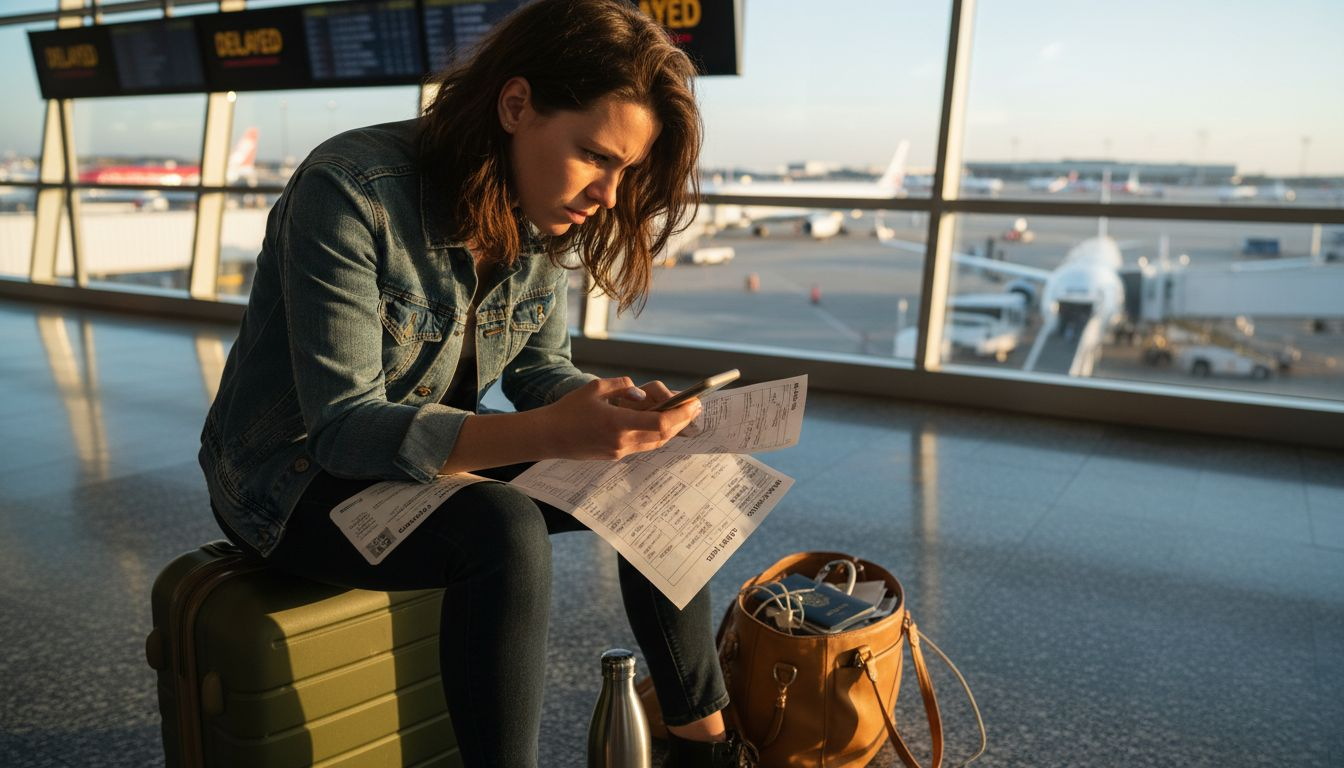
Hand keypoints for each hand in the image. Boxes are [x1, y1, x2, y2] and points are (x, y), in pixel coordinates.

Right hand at [542, 377, 701, 460]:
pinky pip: (643, 445)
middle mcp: (622, 441)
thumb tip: (642, 394)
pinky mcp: (615, 456)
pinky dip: (656, 434)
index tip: (694, 403)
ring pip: (656, 442)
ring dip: (672, 429)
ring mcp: (619, 452)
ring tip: (684, 414)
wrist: (548, 437)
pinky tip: (662, 422)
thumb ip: (622, 387)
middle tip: (695, 406)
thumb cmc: (569, 409)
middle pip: (664, 435)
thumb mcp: (595, 388)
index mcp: (617, 423)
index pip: (660, 423)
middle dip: (683, 420)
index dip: (681, 414)